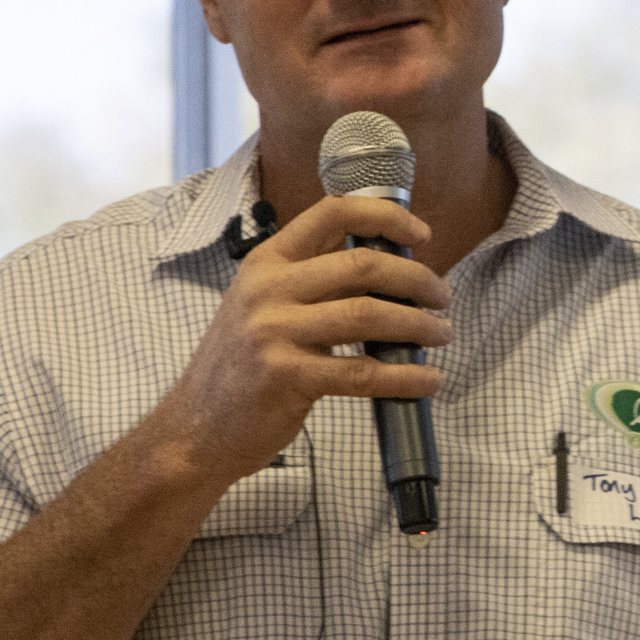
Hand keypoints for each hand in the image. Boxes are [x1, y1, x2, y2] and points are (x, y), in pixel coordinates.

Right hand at [151, 194, 451, 486]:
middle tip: (443, 297)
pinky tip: (428, 379)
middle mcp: (268, 289)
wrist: (196, 427)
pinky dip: (406, 376)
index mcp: (267, 261)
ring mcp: (275, 332)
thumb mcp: (262, 303)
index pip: (332, 212)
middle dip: (417, 280)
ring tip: (442, 333)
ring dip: (419, 325)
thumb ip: (312, 278)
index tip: (422, 236)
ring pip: (369, 315)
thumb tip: (387, 261)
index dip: (386, 217)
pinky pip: (364, 373)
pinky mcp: (287, 377)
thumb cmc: (242, 365)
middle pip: (363, 265)